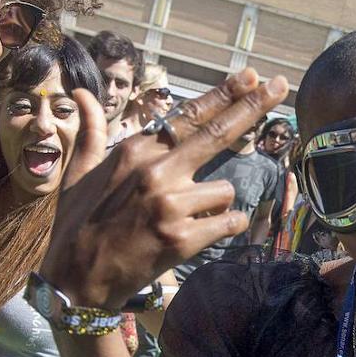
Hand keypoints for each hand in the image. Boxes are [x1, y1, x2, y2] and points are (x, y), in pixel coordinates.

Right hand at [40, 69, 288, 307]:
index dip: (224, 94)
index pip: (188, 116)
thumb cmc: (77, 226)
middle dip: (253, 106)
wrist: (76, 280)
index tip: (250, 76)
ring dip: (217, 204)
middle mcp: (156, 172)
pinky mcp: (183, 238)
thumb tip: (82, 93)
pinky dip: (226, 227)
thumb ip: (91, 132)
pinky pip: (229, 223)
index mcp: (135, 151)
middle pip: (217, 133)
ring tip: (187, 219)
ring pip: (226, 191)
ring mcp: (171, 205)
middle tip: (279, 85)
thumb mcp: (78, 173)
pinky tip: (205, 233)